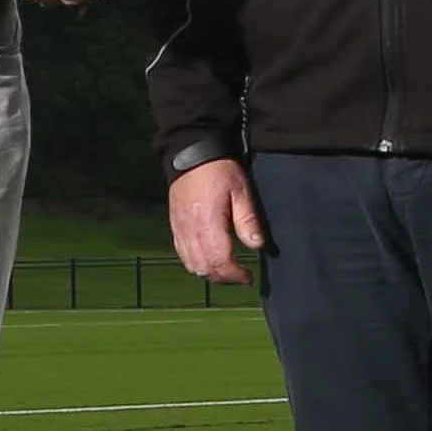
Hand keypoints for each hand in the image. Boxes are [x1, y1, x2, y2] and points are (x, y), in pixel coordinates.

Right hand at [167, 156, 268, 281]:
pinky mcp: (175, 225)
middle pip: (204, 267)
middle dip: (223, 278)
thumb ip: (248, 220)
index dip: (235, 274)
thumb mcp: (241, 190)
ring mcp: (180, 229)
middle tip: (240, 276)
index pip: (220, 261)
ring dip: (209, 273)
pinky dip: (195, 263)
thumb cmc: (220, 169)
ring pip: (191, 264)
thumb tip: (257, 245)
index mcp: (208, 223)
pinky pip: (182, 253)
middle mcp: (190, 230)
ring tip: (226, 270)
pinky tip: (208, 260)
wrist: (192, 152)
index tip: (248, 277)